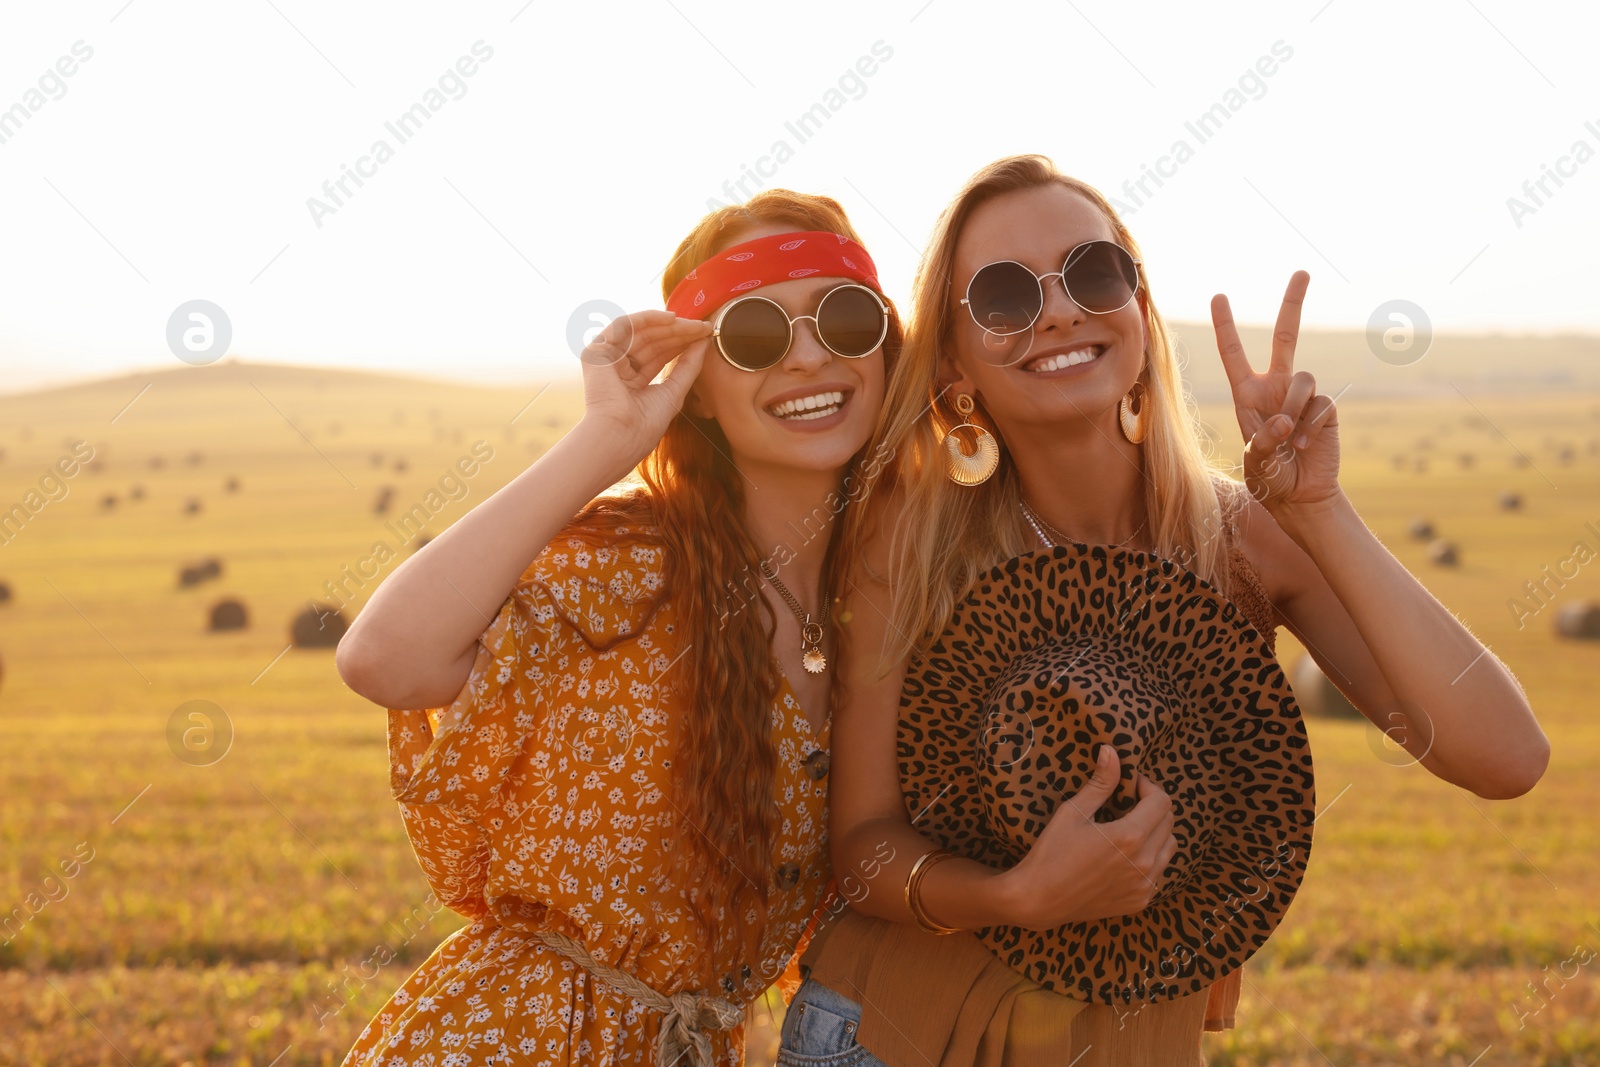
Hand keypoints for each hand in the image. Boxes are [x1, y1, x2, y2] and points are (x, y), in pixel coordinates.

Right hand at [574, 310, 711, 474]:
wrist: (621, 435)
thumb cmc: (645, 425)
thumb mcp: (675, 391)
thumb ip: (689, 366)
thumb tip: (704, 343)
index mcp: (632, 381)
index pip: (659, 355)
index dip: (682, 343)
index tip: (704, 336)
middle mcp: (617, 368)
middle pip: (652, 341)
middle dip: (679, 333)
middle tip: (703, 327)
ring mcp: (605, 359)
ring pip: (640, 332)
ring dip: (668, 326)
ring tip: (693, 324)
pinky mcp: (596, 350)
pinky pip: (623, 325)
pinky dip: (647, 318)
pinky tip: (671, 319)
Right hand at [998, 745, 1178, 928]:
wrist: (1039, 900)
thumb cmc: (1051, 852)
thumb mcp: (1073, 812)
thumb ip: (1100, 783)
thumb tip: (1111, 749)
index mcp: (1130, 836)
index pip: (1161, 801)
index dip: (1148, 787)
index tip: (1131, 785)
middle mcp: (1145, 862)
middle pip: (1169, 823)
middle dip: (1153, 807)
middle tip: (1128, 803)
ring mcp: (1145, 885)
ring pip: (1169, 848)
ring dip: (1156, 832)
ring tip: (1129, 829)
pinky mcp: (1140, 901)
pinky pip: (1158, 872)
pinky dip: (1150, 858)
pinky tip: (1125, 855)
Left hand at [1211, 271, 1341, 516]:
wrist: (1301, 496)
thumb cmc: (1269, 479)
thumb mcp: (1254, 462)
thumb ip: (1262, 441)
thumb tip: (1284, 422)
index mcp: (1248, 395)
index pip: (1234, 354)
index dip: (1226, 326)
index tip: (1219, 296)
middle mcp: (1275, 388)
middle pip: (1286, 336)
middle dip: (1293, 304)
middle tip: (1302, 271)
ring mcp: (1302, 395)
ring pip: (1303, 378)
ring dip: (1294, 407)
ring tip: (1290, 439)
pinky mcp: (1326, 406)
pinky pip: (1320, 401)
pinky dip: (1312, 424)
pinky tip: (1307, 445)